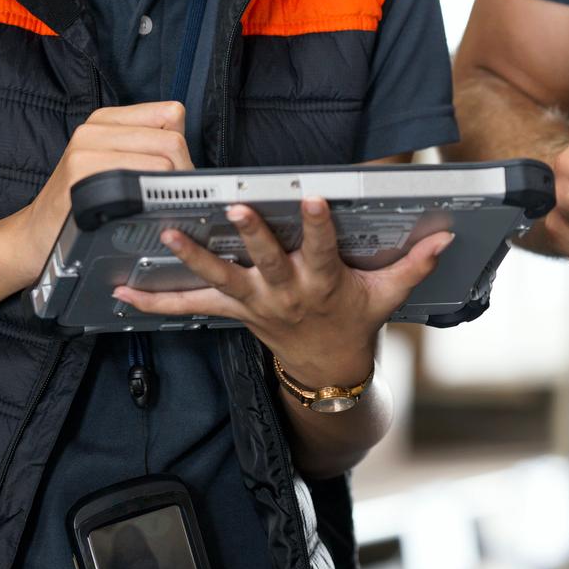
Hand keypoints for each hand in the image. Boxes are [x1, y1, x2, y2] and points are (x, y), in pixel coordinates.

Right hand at [4, 101, 194, 281]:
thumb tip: (189, 157)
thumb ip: (146, 149)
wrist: (36, 233)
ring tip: (153, 205)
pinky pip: (140, 180)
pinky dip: (149, 199)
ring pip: (162, 159)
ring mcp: (86, 146)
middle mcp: (96, 126)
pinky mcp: (81, 170)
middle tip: (169, 197)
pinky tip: (136, 210)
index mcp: (109, 119)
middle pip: (171, 139)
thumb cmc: (80, 202)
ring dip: (169, 189)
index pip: (171, 114)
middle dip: (182, 173)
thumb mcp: (114, 164)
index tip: (174, 172)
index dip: (181, 147)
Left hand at [113, 198, 453, 384]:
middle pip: (265, 261)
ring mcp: (253, 303)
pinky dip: (154, 300)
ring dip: (192, 256)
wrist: (325, 372)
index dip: (317, 224)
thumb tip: (445, 235)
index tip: (312, 196)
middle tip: (235, 206)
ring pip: (220, 279)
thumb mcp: (388, 295)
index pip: (322, 250)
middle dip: (251, 234)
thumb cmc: (355, 321)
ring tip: (167, 233)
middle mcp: (284, 293)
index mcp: (323, 283)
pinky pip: (188, 308)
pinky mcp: (231, 311)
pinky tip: (123, 289)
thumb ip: (414, 264)